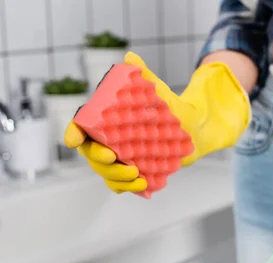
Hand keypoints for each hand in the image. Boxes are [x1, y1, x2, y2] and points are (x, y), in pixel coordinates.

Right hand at [64, 51, 250, 193]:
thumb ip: (145, 76)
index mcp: (107, 120)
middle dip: (98, 159)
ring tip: (138, 176)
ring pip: (106, 173)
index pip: (82, 126)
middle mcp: (108, 140)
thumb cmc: (172, 109)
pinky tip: (143, 187)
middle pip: (91, 154)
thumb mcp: (161, 93)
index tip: (74, 140)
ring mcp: (120, 158)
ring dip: (117, 178)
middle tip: (115, 157)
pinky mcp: (132, 173)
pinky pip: (122, 186)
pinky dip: (129, 189)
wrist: (193, 130)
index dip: (74, 133)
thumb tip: (131, 58)